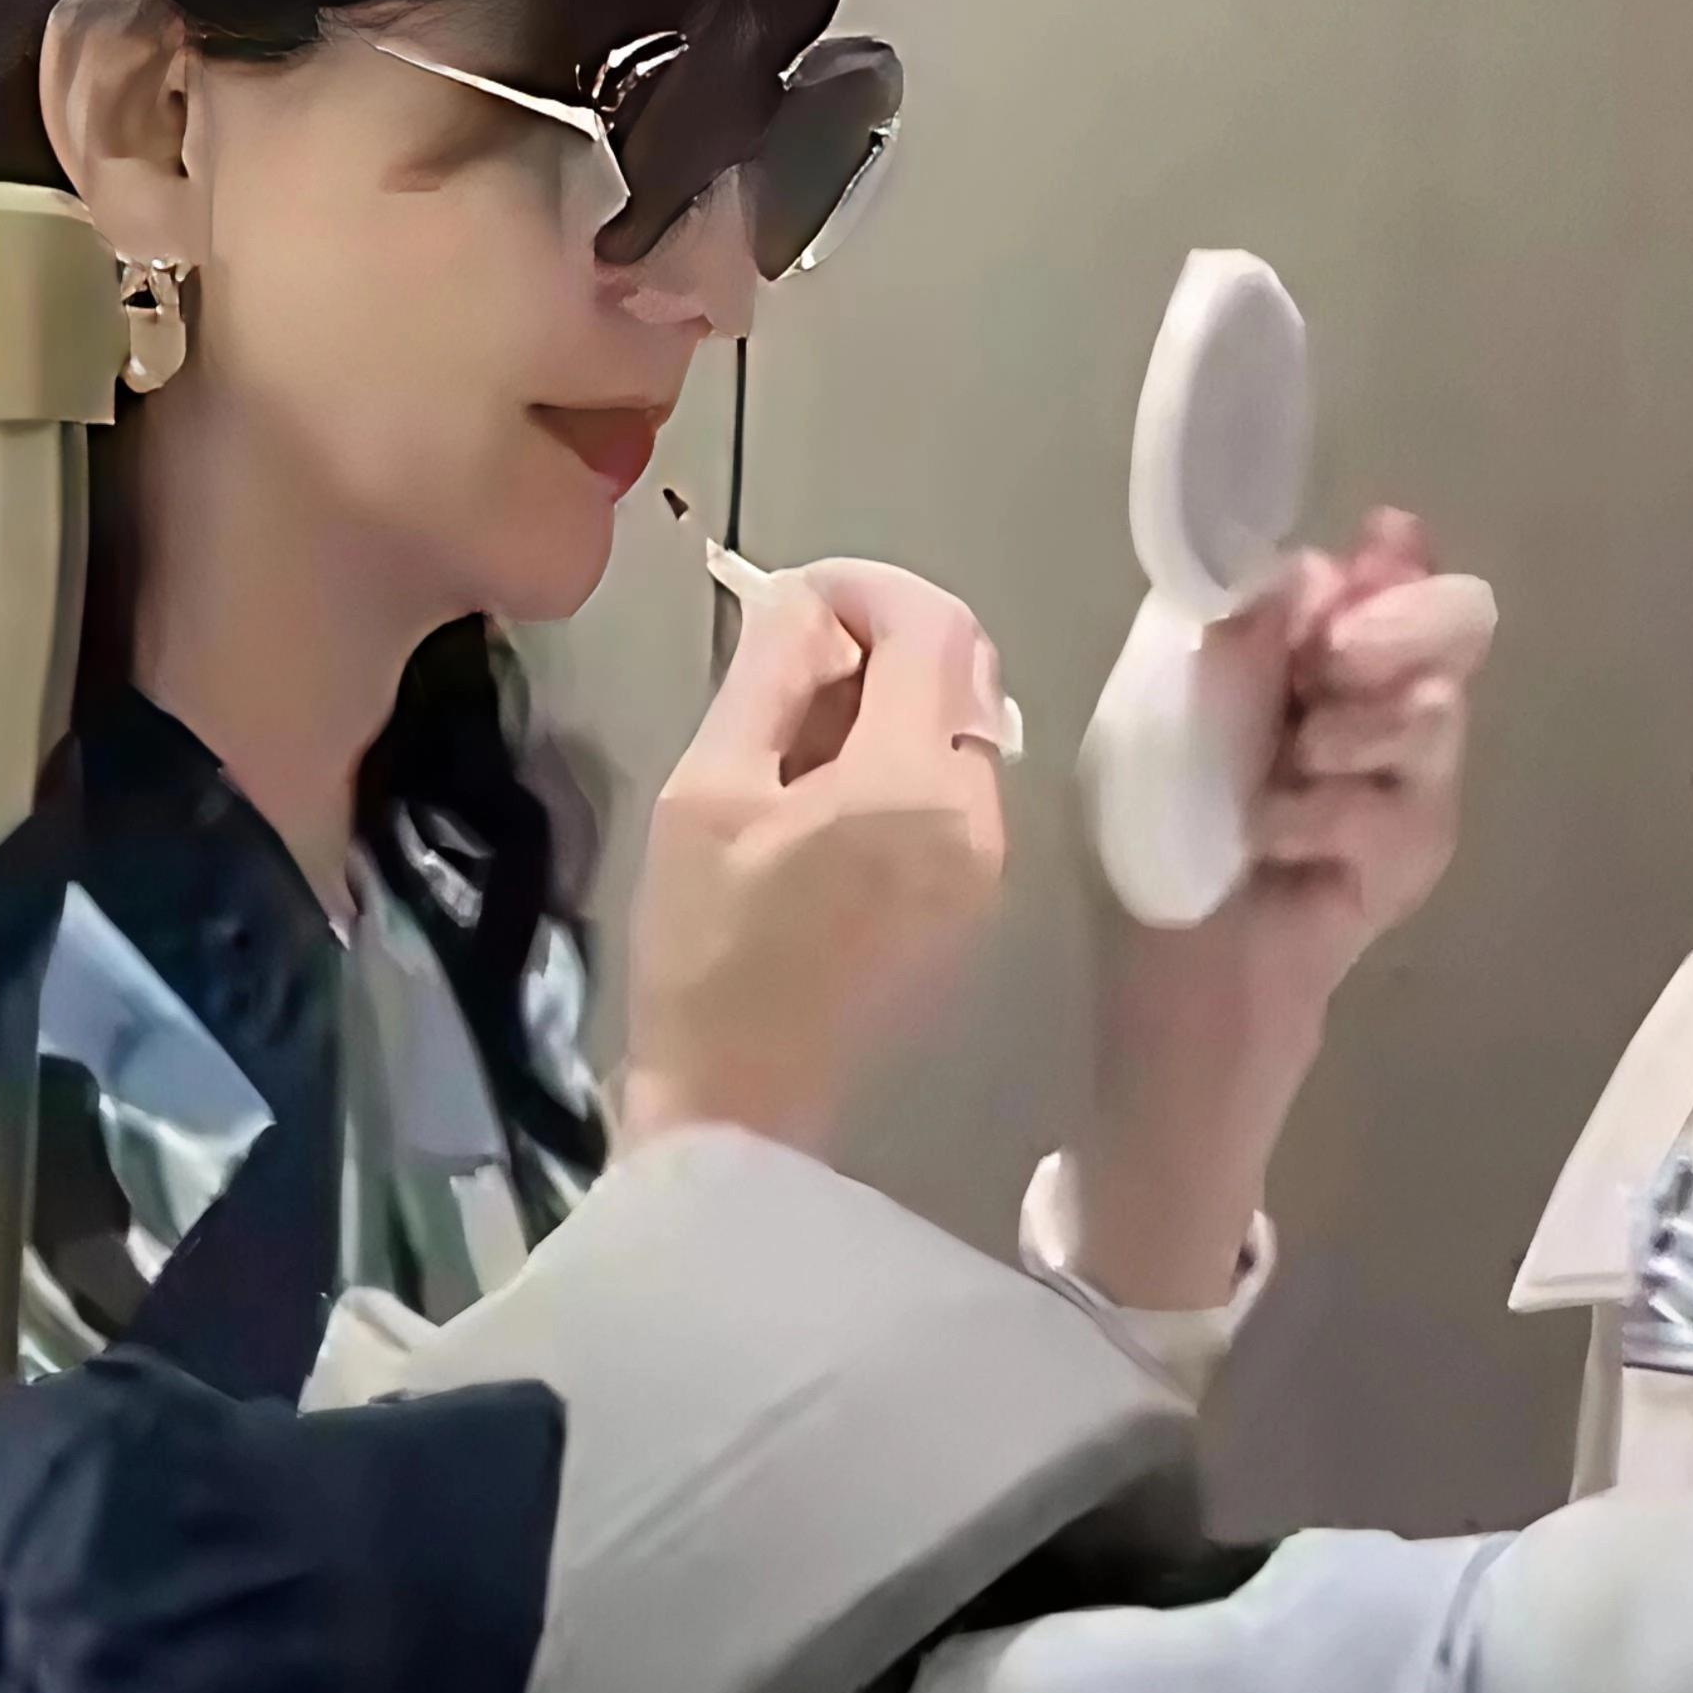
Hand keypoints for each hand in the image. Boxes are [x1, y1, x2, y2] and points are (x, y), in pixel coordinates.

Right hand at [622, 559, 1007, 1161]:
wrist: (742, 1105)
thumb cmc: (705, 950)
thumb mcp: (708, 790)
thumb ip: (769, 675)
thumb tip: (806, 600)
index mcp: (915, 780)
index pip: (933, 622)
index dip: (863, 587)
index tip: (791, 601)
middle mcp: (979, 812)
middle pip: (962, 666)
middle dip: (879, 640)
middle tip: (782, 675)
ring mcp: (988, 861)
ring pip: (960, 724)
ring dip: (888, 702)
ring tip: (790, 745)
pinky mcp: (975, 898)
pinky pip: (954, 787)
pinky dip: (901, 761)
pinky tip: (824, 800)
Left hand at [1068, 515, 1495, 1311]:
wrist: (1175, 1012)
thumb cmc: (1149, 871)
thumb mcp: (1158, 739)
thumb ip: (1234, 654)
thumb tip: (1303, 570)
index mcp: (1289, 661)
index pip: (1367, 577)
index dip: (1378, 565)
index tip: (1369, 557)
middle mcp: (1360, 706)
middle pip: (1448, 621)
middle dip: (1396, 627)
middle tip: (1334, 660)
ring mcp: (1401, 782)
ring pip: (1435, 709)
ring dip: (1353, 733)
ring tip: (1280, 783)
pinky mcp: (1415, 857)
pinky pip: (1406, 811)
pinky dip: (1334, 821)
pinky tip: (1279, 847)